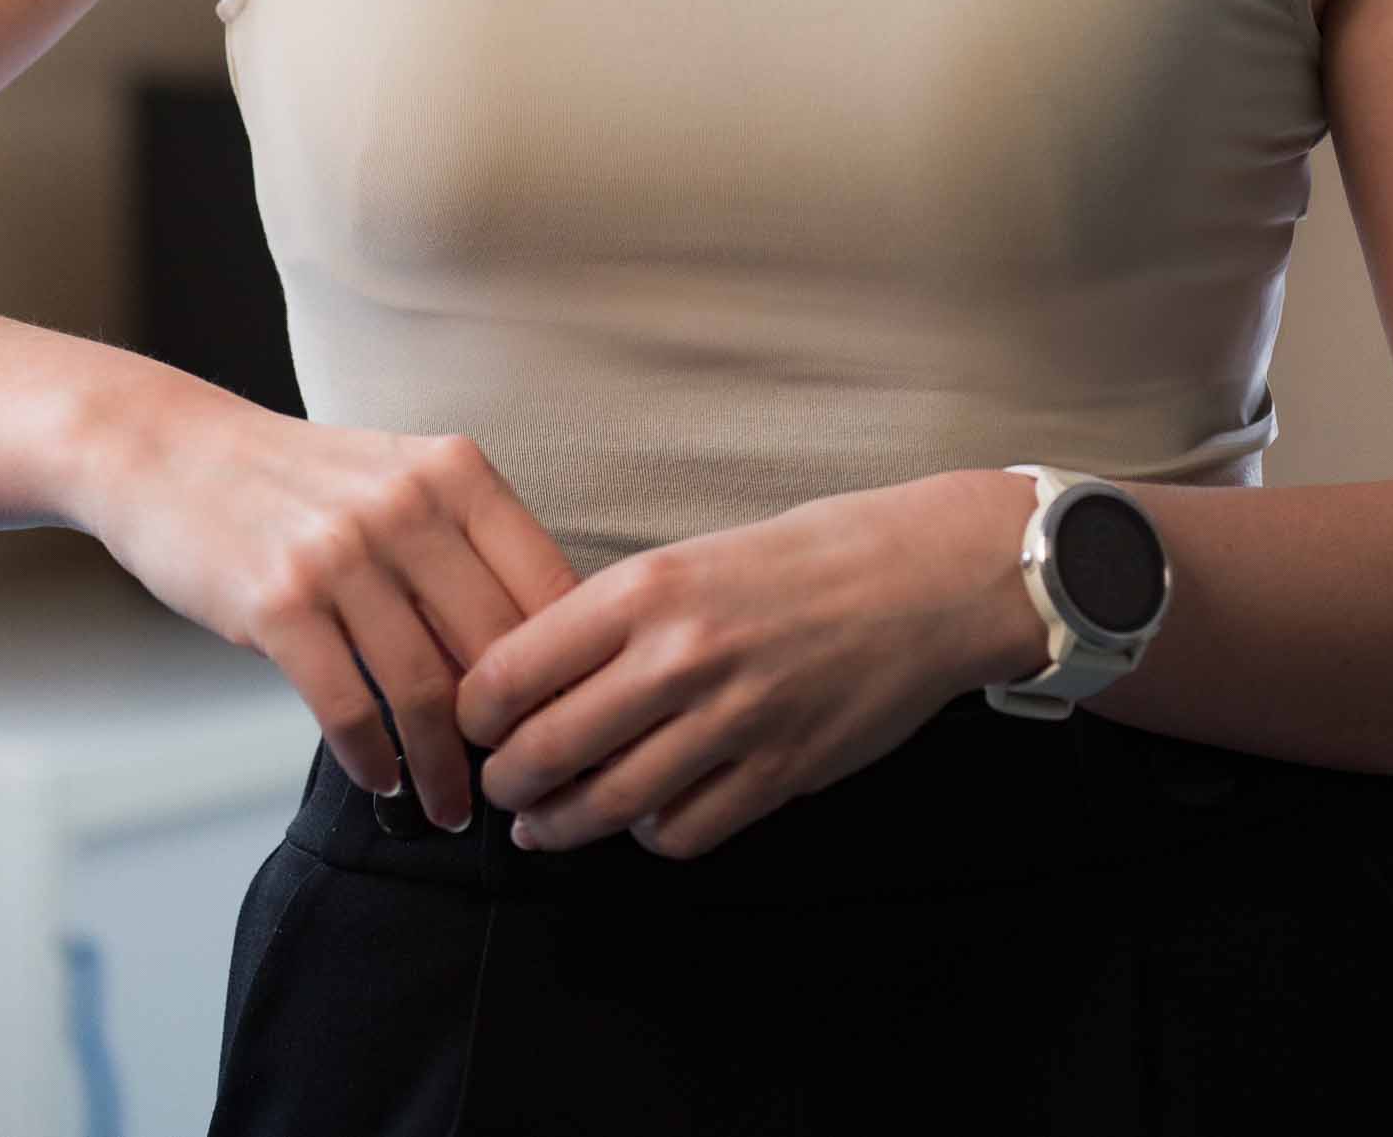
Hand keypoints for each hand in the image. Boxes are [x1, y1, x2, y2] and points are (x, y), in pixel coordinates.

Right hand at [79, 375, 579, 830]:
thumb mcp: (399, 480)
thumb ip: (464, 549)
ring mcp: (341, 554)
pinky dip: (373, 759)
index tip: (565, 728)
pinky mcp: (278, 604)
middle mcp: (407, 505)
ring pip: (425, 689)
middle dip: (511, 734)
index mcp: (455, 472)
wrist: (174, 451)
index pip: (547, 587)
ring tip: (450, 809)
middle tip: (517, 789)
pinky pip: (348, 707)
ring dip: (443, 769)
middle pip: (494, 648)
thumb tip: (537, 658)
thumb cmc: (302, 483)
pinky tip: (383, 781)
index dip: (566, 672)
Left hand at [455, 471, 1025, 860]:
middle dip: (507, 781)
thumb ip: (617, 616)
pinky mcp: (779, 773)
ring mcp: (732, 721)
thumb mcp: (691, 556)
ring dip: (562, 825)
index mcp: (647, 587)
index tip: (472, 723)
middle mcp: (680, 654)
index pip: (513, 669)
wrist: (920, 578)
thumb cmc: (803, 558)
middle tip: (500, 785)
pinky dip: (651, 836)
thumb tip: (537, 676)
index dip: (475, 712)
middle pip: (547, 749)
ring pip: (608, 805)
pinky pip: (684, 832)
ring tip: (545, 824)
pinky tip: (645, 818)